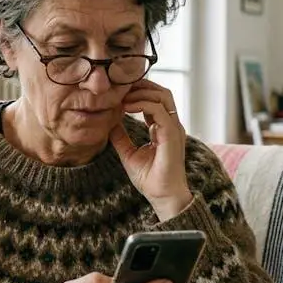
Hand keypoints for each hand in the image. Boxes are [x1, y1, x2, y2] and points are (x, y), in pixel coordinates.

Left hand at [110, 79, 193, 219]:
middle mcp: (171, 125)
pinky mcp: (171, 134)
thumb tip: (108, 123)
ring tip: (122, 95)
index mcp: (164, 128)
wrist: (163, 197)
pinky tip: (126, 107)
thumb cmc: (151, 179)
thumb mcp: (129, 154)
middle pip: (161, 92)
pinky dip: (141, 103)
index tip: (118, 92)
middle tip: (120, 85)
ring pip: (162, 95)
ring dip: (141, 91)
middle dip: (141, 85)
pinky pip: (158, 110)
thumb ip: (121, 137)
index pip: (155, 101)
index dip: (138, 92)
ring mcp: (173, 128)